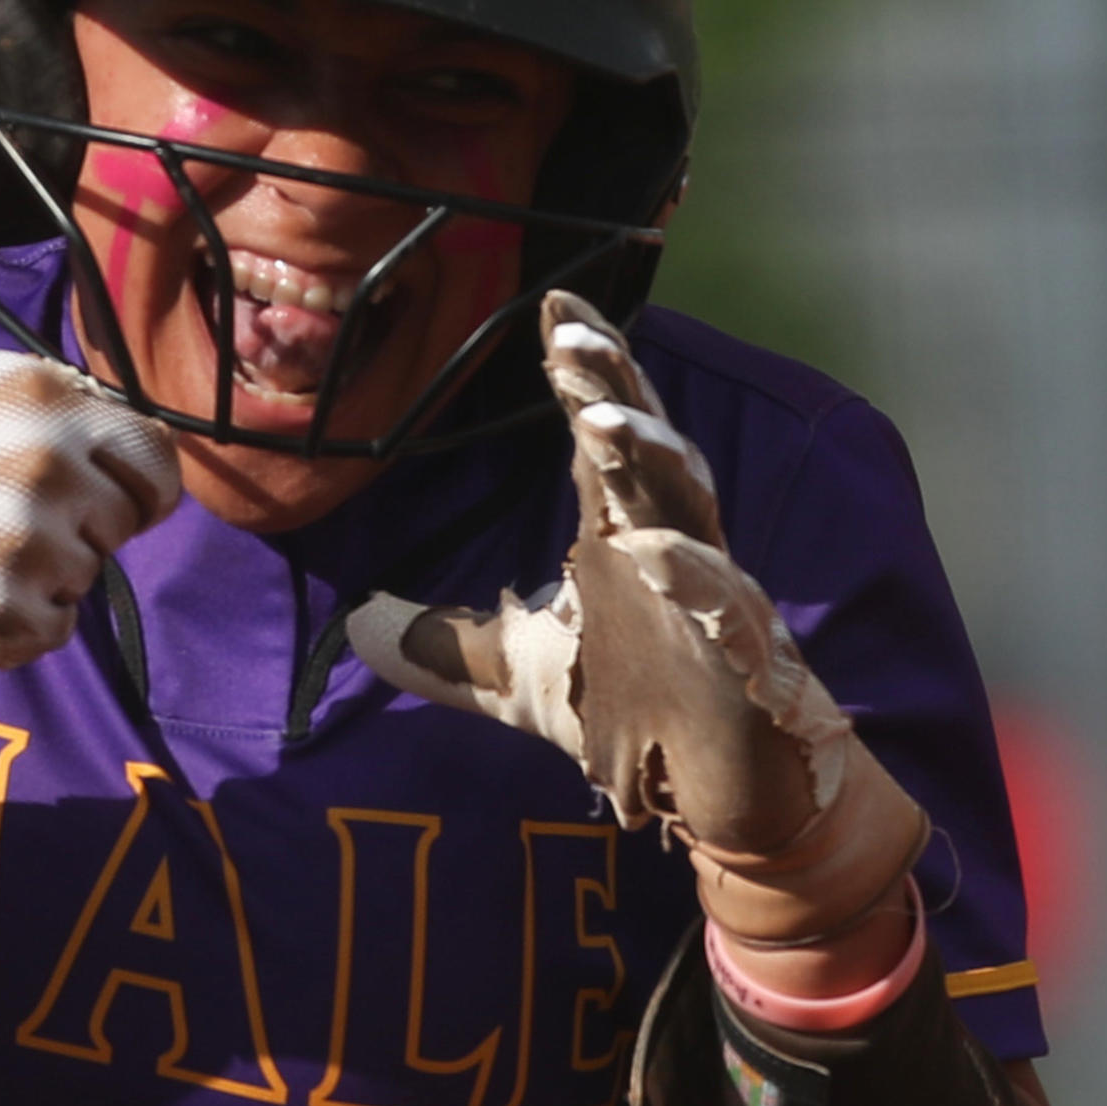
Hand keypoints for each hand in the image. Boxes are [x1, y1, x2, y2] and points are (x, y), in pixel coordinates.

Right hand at [0, 335, 180, 697]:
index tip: (107, 497)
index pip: (153, 457)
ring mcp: (29, 548)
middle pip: (121, 522)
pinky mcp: (4, 619)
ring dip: (43, 575)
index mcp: (41, 400)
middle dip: (82, 527)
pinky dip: (19, 621)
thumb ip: (28, 383)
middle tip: (13, 528)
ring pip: (85, 576)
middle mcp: (48, 470)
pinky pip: (53, 627)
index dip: (133, 483)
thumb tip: (94, 404)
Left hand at [343, 292, 927, 952]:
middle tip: (569, 332)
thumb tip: (358, 624)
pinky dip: (695, 578)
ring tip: (598, 422)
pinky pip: (730, 606)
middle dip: (614, 386)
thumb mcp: (522, 679)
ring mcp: (717, 598)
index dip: (585, 370)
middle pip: (649, 447)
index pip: (604, 437)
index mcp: (629, 534)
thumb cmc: (643, 716)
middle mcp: (676, 548)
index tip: (550, 305)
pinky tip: (650, 551)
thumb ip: (448, 645)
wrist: (732, 800)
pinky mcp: (748, 660)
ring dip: (650, 460)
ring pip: (692, 508)